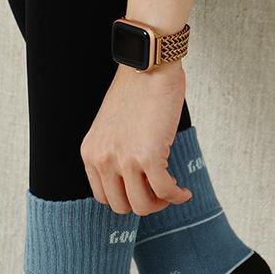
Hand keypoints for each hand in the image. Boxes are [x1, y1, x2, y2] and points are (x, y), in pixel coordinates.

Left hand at [80, 62, 192, 215]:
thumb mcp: (110, 127)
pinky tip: (183, 191)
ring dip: (161, 203)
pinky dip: (177, 196)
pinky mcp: (148, 156)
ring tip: (172, 192)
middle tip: (160, 193)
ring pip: (142, 206)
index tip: (142, 191)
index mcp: (90, 153)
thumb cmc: (135, 91)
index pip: (103, 197)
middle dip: (144, 204)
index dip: (126, 198)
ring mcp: (124, 160)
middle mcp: (103, 160)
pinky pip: (164, 191)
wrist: (148, 67)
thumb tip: (134, 179)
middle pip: (121, 206)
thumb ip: (114, 152)